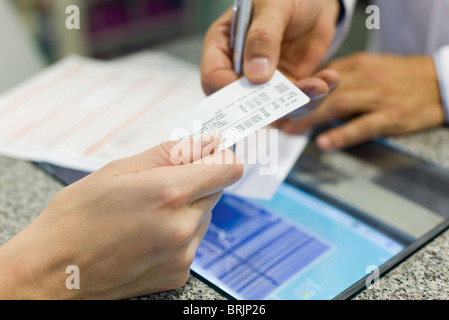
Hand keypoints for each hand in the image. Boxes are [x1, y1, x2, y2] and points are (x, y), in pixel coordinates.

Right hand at [0, 134, 242, 298]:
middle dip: (194, 183)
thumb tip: (208, 142)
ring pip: (203, 217)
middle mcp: (182, 227)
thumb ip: (171, 153)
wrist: (53, 272)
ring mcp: (182, 254)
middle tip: (157, 187)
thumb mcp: (119, 170)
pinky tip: (146, 236)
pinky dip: (177, 234)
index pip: (228, 168)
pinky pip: (191, 242)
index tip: (207, 155)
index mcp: (169, 193)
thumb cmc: (76, 217)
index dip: (219, 157)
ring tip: (145, 215)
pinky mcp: (178, 274)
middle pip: (215, 191)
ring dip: (185, 210)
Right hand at [201, 0, 340, 94]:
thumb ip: (262, 37)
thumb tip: (255, 75)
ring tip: (320, 85)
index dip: (228, 91)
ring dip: (300, 102)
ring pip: (275, 108)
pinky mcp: (288, 87)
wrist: (315, 1)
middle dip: (270, 105)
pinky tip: (329, 78)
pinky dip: (316, 95)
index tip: (254, 90)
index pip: (214, 78)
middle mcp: (240, 70)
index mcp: (223, 47)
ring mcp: (264, 82)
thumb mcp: (273, 7)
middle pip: (243, 102)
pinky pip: (299, 102)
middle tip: (295, 98)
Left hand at [277, 53, 444, 149]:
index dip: (295, 92)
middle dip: (296, 107)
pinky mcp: (392, 115)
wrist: (441, 81)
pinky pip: (363, 125)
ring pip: (338, 106)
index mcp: (356, 66)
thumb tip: (314, 94)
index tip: (277, 104)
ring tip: (291, 131)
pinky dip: (342, 134)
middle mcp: (364, 78)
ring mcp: (378, 97)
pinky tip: (324, 142)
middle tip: (276, 120)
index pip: (318, 79)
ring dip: (310, 119)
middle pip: (323, 92)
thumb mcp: (370, 69)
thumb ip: (342, 80)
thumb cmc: (402, 77)